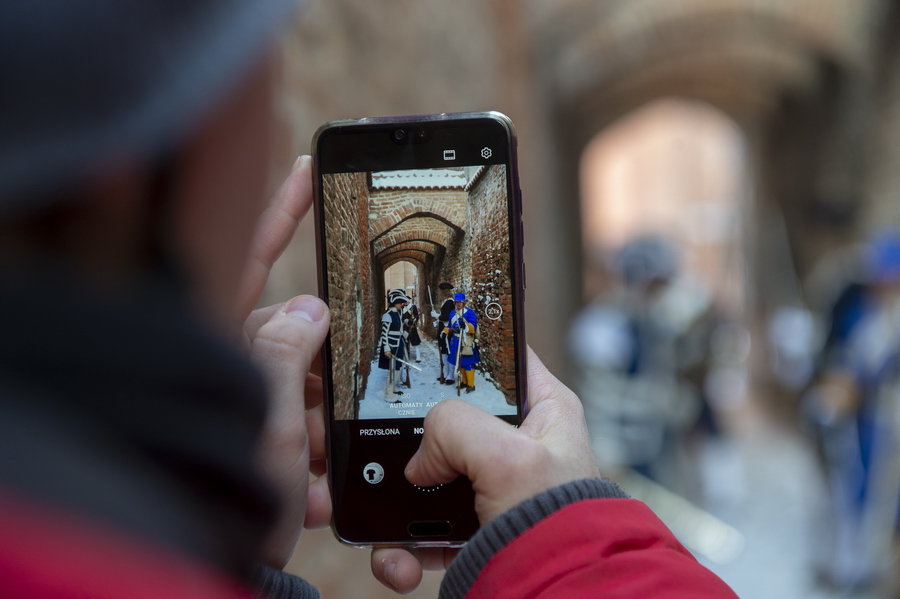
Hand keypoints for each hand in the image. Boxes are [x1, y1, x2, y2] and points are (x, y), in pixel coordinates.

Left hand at [234, 156, 332, 567]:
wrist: (220, 568)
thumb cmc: (222, 494)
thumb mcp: (263, 417)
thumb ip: (284, 351)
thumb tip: (306, 309)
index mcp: (214, 341)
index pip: (246, 255)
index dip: (280, 209)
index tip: (309, 169)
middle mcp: (222, 363)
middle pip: (289, 333)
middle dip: (321, 368)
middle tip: (330, 403)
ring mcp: (235, 400)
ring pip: (297, 384)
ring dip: (317, 423)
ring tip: (314, 464)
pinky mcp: (248, 433)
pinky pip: (292, 425)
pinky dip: (307, 454)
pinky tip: (307, 490)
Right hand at [370, 347, 599, 591]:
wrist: (555, 596)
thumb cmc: (559, 525)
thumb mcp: (508, 456)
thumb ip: (455, 428)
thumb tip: (420, 459)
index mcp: (544, 409)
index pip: (502, 357)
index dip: (464, 348)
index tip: (421, 347)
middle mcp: (517, 445)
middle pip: (449, 419)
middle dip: (412, 437)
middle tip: (385, 442)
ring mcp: (490, 488)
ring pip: (427, 476)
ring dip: (398, 502)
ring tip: (385, 524)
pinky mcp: (470, 529)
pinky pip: (422, 528)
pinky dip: (402, 546)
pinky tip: (399, 560)